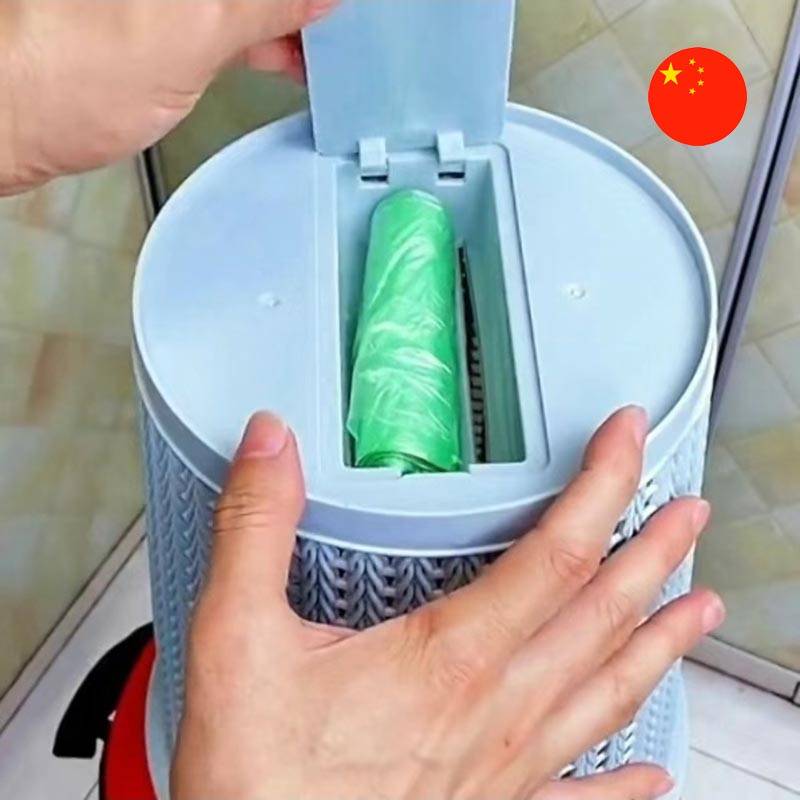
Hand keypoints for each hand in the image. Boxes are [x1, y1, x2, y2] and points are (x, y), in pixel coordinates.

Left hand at [0, 0, 337, 192]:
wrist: (10, 116)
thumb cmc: (66, 70)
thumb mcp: (193, 28)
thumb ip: (267, 1)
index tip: (359, 13)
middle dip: (314, 3)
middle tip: (358, 24)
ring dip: (298, 16)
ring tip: (339, 41)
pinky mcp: (161, 15)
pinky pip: (235, 15)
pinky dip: (270, 33)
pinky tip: (298, 54)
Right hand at [172, 408, 722, 799]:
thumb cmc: (256, 775)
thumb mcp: (236, 635)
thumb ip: (258, 530)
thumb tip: (272, 446)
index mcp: (450, 658)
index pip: (557, 553)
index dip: (604, 486)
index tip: (627, 441)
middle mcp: (495, 711)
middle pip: (602, 617)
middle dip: (652, 553)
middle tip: (689, 513)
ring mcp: (503, 770)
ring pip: (608, 693)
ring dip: (660, 643)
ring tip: (701, 609)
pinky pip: (578, 798)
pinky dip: (623, 782)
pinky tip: (653, 776)